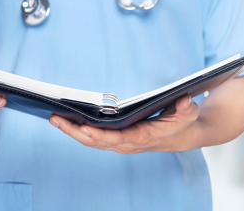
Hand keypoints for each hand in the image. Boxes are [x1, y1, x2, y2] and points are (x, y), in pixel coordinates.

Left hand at [49, 95, 200, 153]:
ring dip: (72, 131)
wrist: (184, 136)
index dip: (101, 135)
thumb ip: (187, 108)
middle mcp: (129, 144)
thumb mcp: (189, 113)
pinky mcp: (117, 140)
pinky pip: (95, 138)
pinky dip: (79, 130)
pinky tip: (66, 120)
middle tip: (55, 118)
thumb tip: (184, 100)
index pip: (118, 139)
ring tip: (54, 118)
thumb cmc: (184, 123)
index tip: (84, 127)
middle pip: (97, 142)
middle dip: (75, 131)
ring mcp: (121, 143)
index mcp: (144, 137)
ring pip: (92, 141)